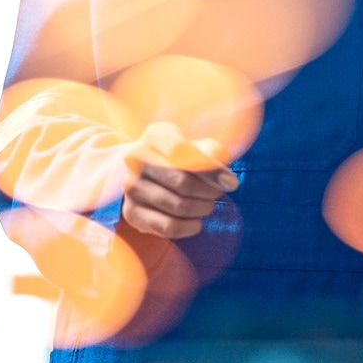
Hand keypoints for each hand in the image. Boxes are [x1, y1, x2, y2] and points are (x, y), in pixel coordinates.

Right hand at [120, 122, 238, 240]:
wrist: (147, 172)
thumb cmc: (180, 157)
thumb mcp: (196, 146)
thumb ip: (213, 155)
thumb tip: (227, 180)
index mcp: (155, 134)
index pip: (183, 152)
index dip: (211, 170)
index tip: (231, 183)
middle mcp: (136, 157)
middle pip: (182, 182)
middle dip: (208, 192)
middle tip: (217, 195)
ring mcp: (131, 186)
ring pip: (177, 205)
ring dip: (201, 209)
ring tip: (207, 206)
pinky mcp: (130, 212)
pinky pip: (167, 227)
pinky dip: (189, 227)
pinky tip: (196, 222)